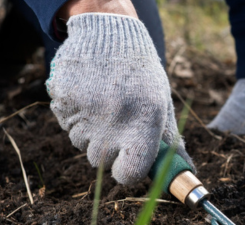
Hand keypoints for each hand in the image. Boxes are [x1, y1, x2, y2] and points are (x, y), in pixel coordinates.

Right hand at [46, 13, 193, 184]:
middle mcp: (113, 120)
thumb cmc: (140, 73)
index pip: (128, 174)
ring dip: (88, 129)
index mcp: (144, 122)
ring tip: (101, 101)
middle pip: (99, 160)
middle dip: (106, 147)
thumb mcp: (160, 102)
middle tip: (115, 119)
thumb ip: (165, 139)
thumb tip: (182, 171)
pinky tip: (85, 91)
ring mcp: (84, 110)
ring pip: (79, 142)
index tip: (127, 162)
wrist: (109, 32)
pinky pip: (64, 121)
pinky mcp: (62, 99)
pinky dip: (72, 112)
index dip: (126, 171)